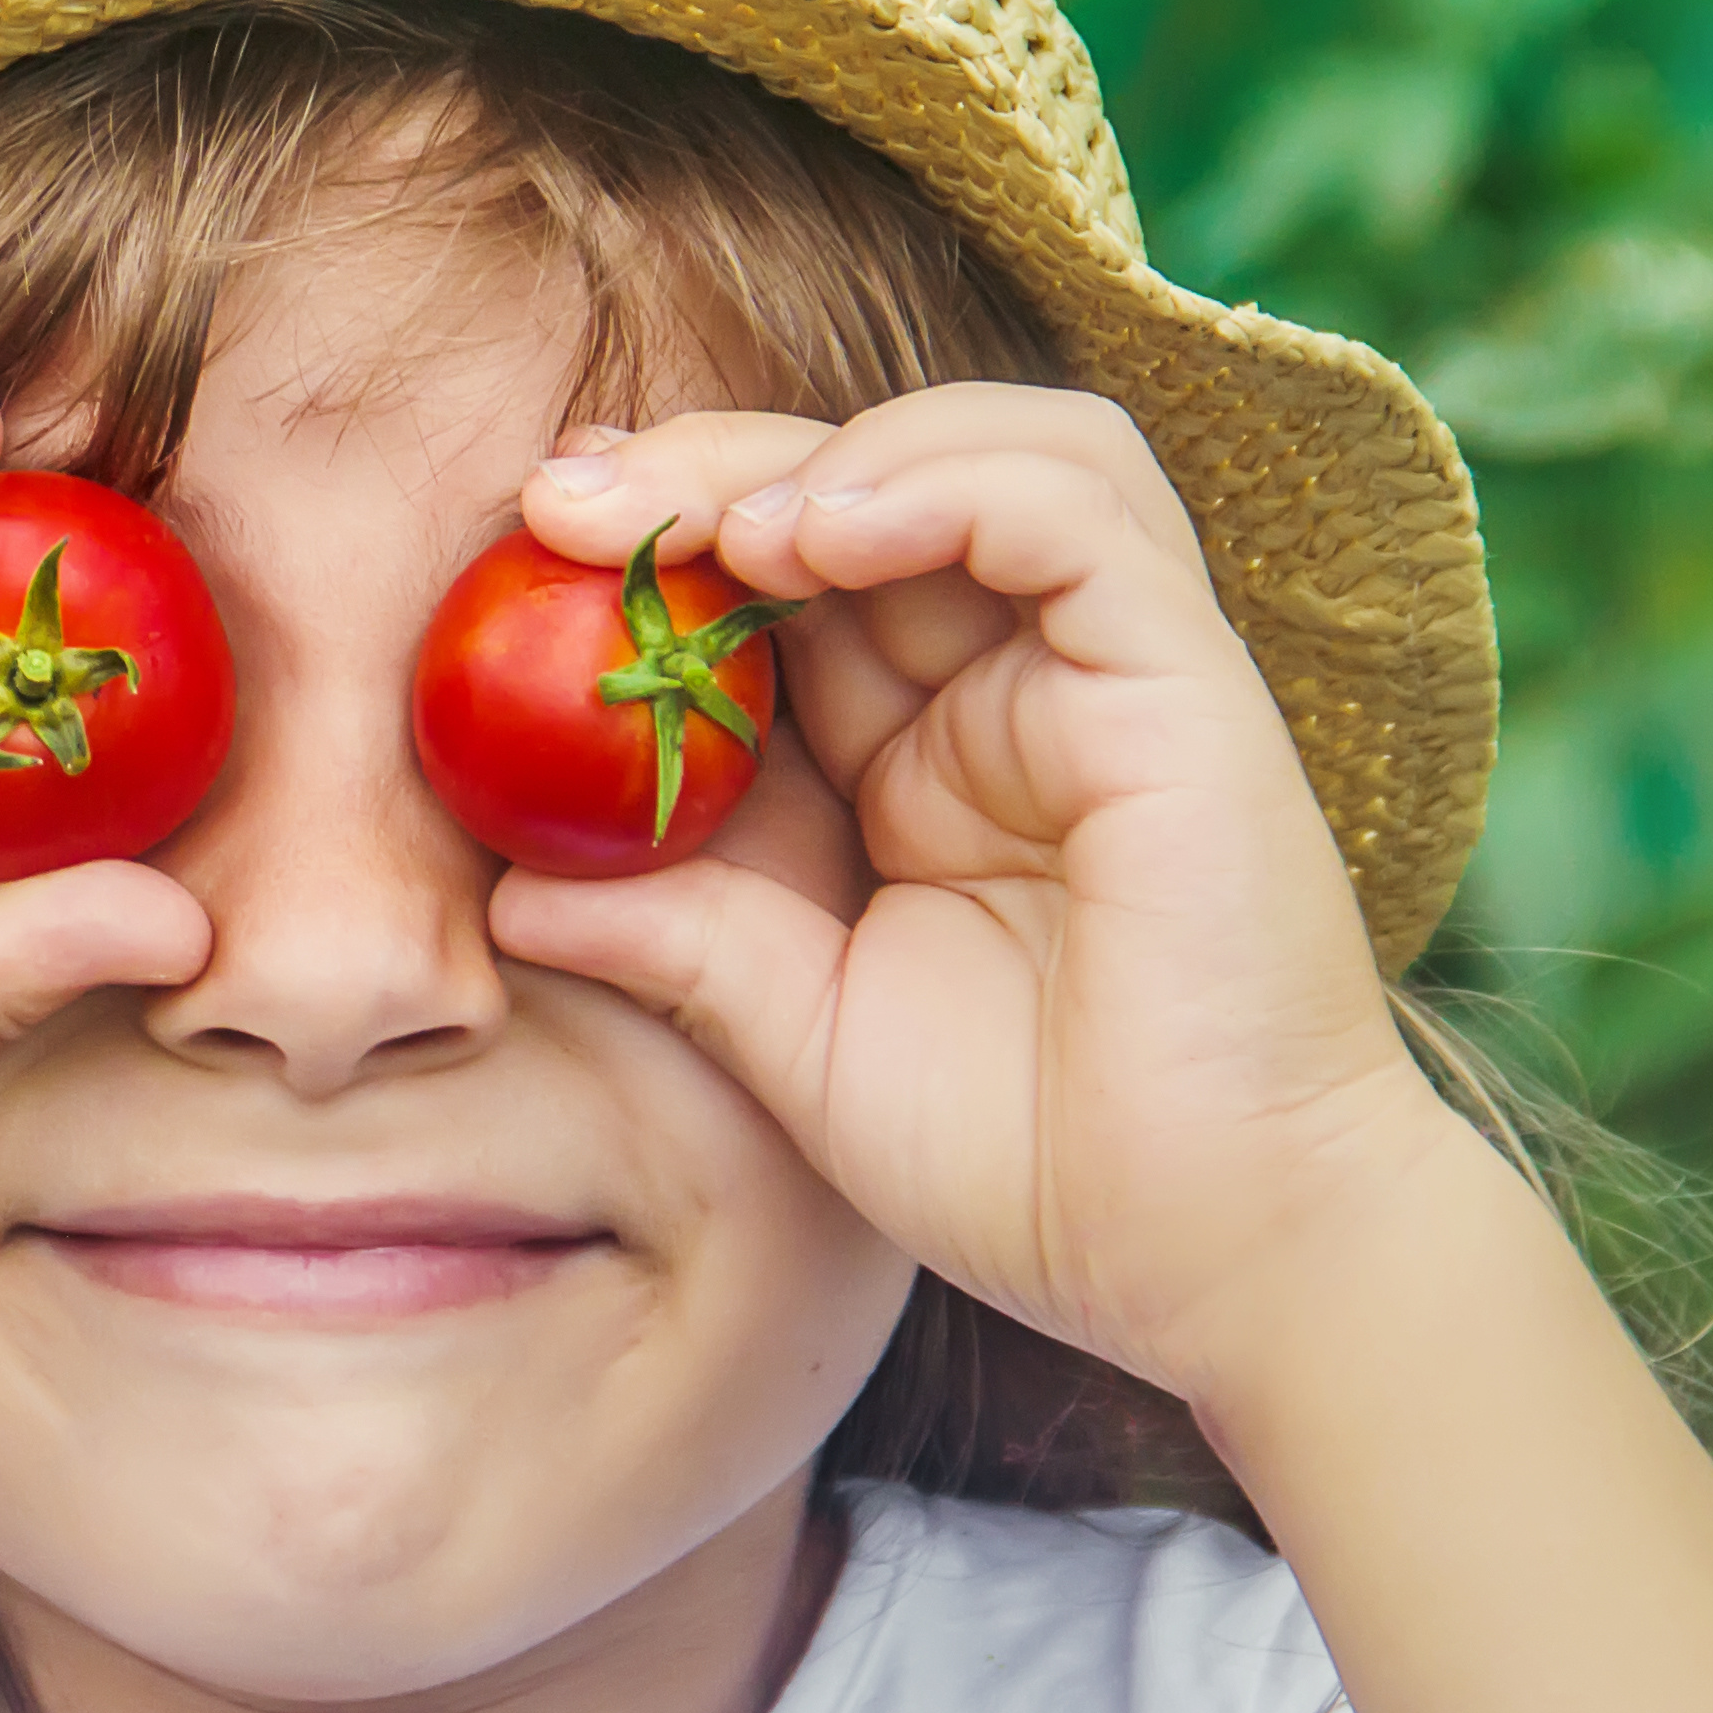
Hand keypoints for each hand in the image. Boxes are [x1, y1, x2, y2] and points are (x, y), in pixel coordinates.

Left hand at [487, 385, 1484, 1401]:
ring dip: (834, 450)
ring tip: (713, 525)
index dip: (674, 532)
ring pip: (1000, 450)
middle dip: (714, 463)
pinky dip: (950, 480)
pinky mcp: (1185, 685)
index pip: (798, 577)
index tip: (539, 538)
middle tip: (567, 501)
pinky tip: (825, 532)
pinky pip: (1081, 512)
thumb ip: (679, 944)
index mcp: (924, 757)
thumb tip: (504, 900)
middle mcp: (1019, 692)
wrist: (1208, 1262)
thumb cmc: (1028, 1164)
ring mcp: (1108, 677)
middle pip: (877, 482)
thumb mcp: (804, 1034)